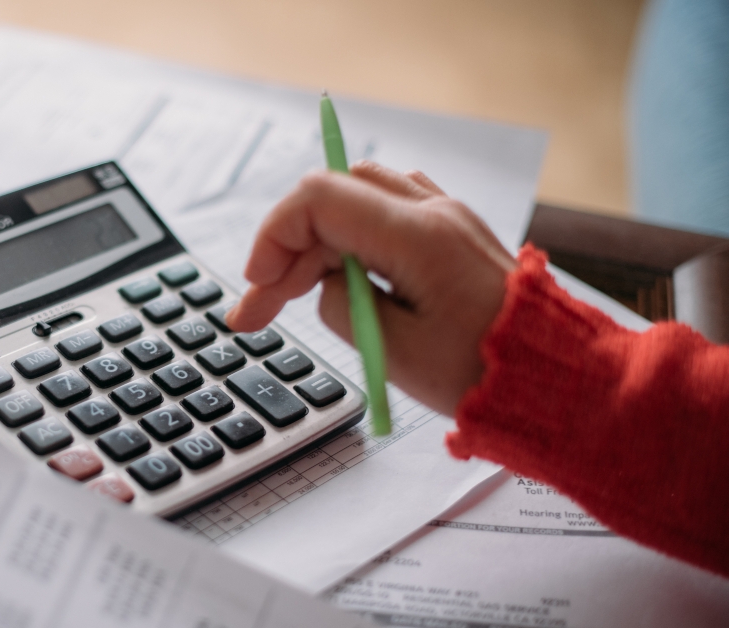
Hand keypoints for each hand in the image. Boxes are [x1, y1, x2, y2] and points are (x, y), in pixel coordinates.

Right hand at [224, 161, 515, 414]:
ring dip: (316, 243)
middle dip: (285, 251)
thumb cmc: (486, 376)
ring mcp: (447, 218)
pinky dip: (350, 240)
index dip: (275, 236)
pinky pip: (386, 214)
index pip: (319, 199)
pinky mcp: (453, 236)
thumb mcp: (394, 353)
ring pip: (356, 199)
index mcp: (419, 236)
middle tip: (258, 313)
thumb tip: (322, 283)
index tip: (258, 286)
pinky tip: (342, 279)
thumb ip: (341, 306)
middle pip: (331, 199)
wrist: (559, 383)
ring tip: (295, 296)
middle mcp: (434, 212)